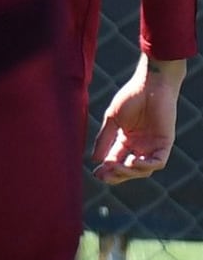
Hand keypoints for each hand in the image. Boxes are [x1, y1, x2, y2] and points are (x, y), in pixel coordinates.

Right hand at [91, 55, 184, 182]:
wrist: (150, 84)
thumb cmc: (131, 97)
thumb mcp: (112, 120)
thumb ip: (104, 140)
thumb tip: (94, 160)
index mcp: (126, 140)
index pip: (116, 161)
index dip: (106, 170)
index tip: (95, 173)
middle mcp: (140, 146)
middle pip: (129, 170)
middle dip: (116, 175)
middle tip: (103, 175)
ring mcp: (153, 145)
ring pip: (142, 170)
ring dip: (128, 172)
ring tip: (115, 166)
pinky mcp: (165, 142)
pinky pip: (158, 162)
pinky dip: (145, 166)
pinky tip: (132, 161)